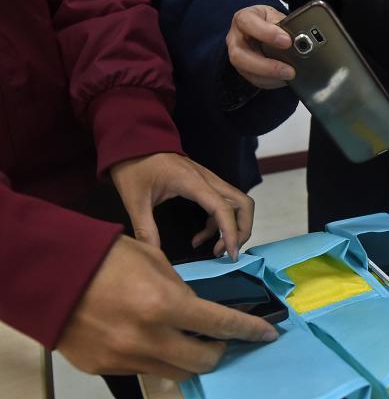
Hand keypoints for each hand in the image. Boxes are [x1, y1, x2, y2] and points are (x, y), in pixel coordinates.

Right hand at [57, 237, 277, 380]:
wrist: (46, 275)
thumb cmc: (103, 258)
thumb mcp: (154, 262)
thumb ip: (181, 291)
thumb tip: (198, 312)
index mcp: (165, 305)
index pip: (222, 326)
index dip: (250, 331)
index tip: (268, 335)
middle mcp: (149, 339)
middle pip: (204, 362)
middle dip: (220, 351)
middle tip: (222, 340)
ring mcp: (125, 358)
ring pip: (176, 372)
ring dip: (189, 358)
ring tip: (188, 340)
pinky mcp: (105, 368)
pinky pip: (144, 370)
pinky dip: (156, 357)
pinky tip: (150, 339)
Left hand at [110, 153, 254, 260]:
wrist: (134, 143)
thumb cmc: (134, 168)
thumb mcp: (135, 200)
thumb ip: (146, 229)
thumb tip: (153, 255)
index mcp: (193, 183)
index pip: (224, 209)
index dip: (231, 233)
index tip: (230, 254)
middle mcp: (208, 180)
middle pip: (244, 204)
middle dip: (243, 230)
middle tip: (229, 252)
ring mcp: (209, 180)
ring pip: (238, 203)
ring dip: (234, 227)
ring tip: (217, 249)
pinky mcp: (205, 183)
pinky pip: (223, 204)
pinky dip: (219, 223)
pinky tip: (200, 238)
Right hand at [226, 5, 293, 88]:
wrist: (265, 31)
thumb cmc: (268, 22)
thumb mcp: (276, 16)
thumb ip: (283, 25)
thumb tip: (298, 41)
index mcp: (242, 19)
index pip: (247, 23)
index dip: (266, 33)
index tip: (287, 41)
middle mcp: (235, 39)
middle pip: (239, 56)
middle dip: (266, 66)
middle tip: (289, 70)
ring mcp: (238, 57)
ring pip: (246, 71)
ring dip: (270, 76)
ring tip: (289, 75)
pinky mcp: (245, 70)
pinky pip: (255, 80)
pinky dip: (272, 81)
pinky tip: (284, 79)